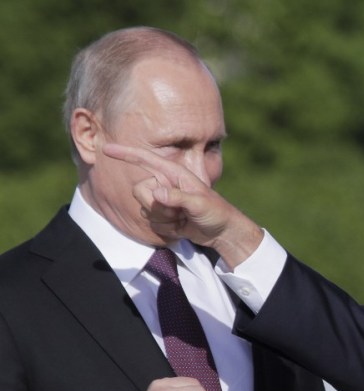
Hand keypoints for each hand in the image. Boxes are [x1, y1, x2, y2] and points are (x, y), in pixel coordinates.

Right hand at [103, 143, 263, 268]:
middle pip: (139, 191)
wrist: (222, 232)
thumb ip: (178, 197)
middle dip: (155, 206)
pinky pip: (151, 223)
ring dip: (163, 219)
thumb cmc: (216, 213)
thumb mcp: (200, 204)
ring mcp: (162, 201)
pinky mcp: (162, 216)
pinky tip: (181, 227)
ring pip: (144, 209)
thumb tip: (155, 193)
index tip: (106, 149)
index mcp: (174, 174)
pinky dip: (166, 229)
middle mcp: (165, 184)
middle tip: (179, 213)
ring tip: (183, 219)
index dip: (126, 153)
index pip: (145, 160)